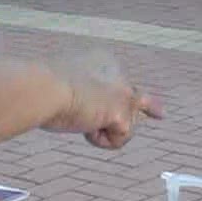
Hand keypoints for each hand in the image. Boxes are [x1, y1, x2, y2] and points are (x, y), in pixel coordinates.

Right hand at [38, 54, 163, 148]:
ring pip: (127, 124)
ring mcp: (122, 91)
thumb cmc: (40, 89)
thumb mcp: (62, 86)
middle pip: (134, 100)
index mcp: (101, 60)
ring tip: (82, 119)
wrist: (41, 89)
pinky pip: (119, 140)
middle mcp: (117, 71)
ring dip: (104, 131)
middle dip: (149, 106)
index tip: (141, 100)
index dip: (123, 96)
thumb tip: (97, 115)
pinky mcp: (123, 111)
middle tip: (161, 113)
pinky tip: (85, 126)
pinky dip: (99, 140)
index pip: (119, 82)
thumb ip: (80, 96)